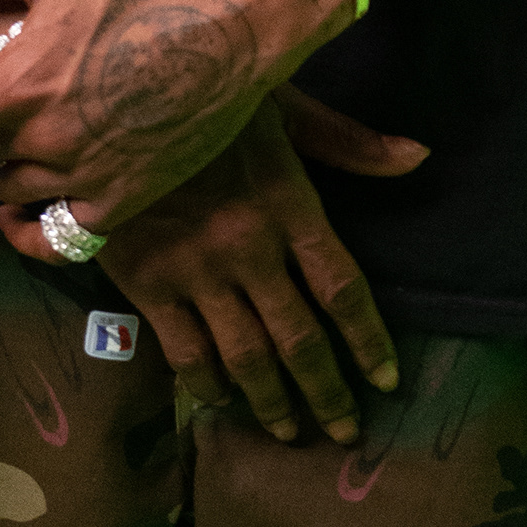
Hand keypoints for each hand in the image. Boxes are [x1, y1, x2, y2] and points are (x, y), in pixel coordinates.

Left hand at [0, 0, 347, 231]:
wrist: (242, 9)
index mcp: (20, 82)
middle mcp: (49, 138)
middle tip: (28, 86)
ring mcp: (93, 173)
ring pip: (20, 192)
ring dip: (17, 168)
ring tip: (46, 129)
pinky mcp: (134, 197)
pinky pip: (66, 236)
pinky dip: (44, 223)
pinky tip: (42, 206)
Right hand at [13, 92, 425, 443]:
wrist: (107, 98)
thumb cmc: (203, 93)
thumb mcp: (281, 103)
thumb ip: (347, 142)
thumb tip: (418, 156)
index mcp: (288, 205)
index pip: (342, 289)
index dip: (369, 341)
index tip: (387, 380)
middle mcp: (249, 250)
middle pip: (300, 339)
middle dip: (327, 392)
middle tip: (345, 432)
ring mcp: (196, 272)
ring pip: (245, 357)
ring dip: (271, 402)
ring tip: (289, 432)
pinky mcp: (146, 283)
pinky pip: (183, 351)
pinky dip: (205, 385)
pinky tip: (221, 403)